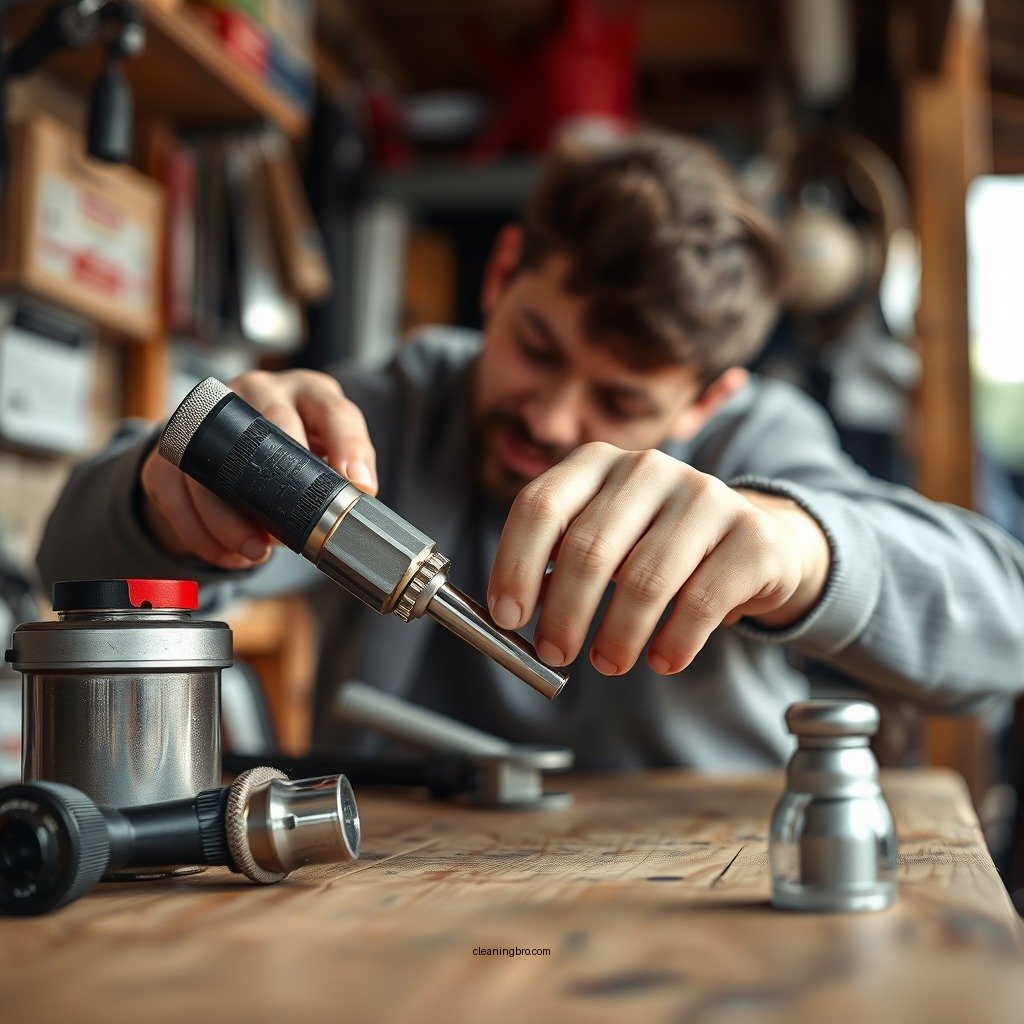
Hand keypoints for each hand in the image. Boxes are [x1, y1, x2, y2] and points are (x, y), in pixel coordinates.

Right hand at [140, 369, 377, 568]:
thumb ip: (340, 475)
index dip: (350, 448)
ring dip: (233, 519)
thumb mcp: (323, 452)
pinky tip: (227, 555)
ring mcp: (210, 413)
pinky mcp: (172, 446)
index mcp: (308, 392)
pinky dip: (201, 531)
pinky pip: (177, 490)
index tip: (358, 486)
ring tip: (255, 552)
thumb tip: (357, 504)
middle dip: (283, 487)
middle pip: (271, 429)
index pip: (335, 412)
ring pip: (215, 465)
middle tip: (290, 534)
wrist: (230, 443)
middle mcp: (259, 390)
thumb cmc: (293, 451)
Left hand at [486, 442, 829, 674]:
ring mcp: (704, 496)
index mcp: (597, 463)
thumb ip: (557, 566)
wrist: (751, 541)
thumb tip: (514, 617)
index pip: (540, 507)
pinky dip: (674, 643)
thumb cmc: (655, 546)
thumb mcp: (602, 540)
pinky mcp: (749, 535)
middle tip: (553, 655)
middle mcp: (648, 468)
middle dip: (564, 613)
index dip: (515, 566)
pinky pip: (699, 602)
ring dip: (617, 636)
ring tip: (608, 662)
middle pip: (588, 548)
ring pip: (643, 580)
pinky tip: (663, 659)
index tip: (508, 619)